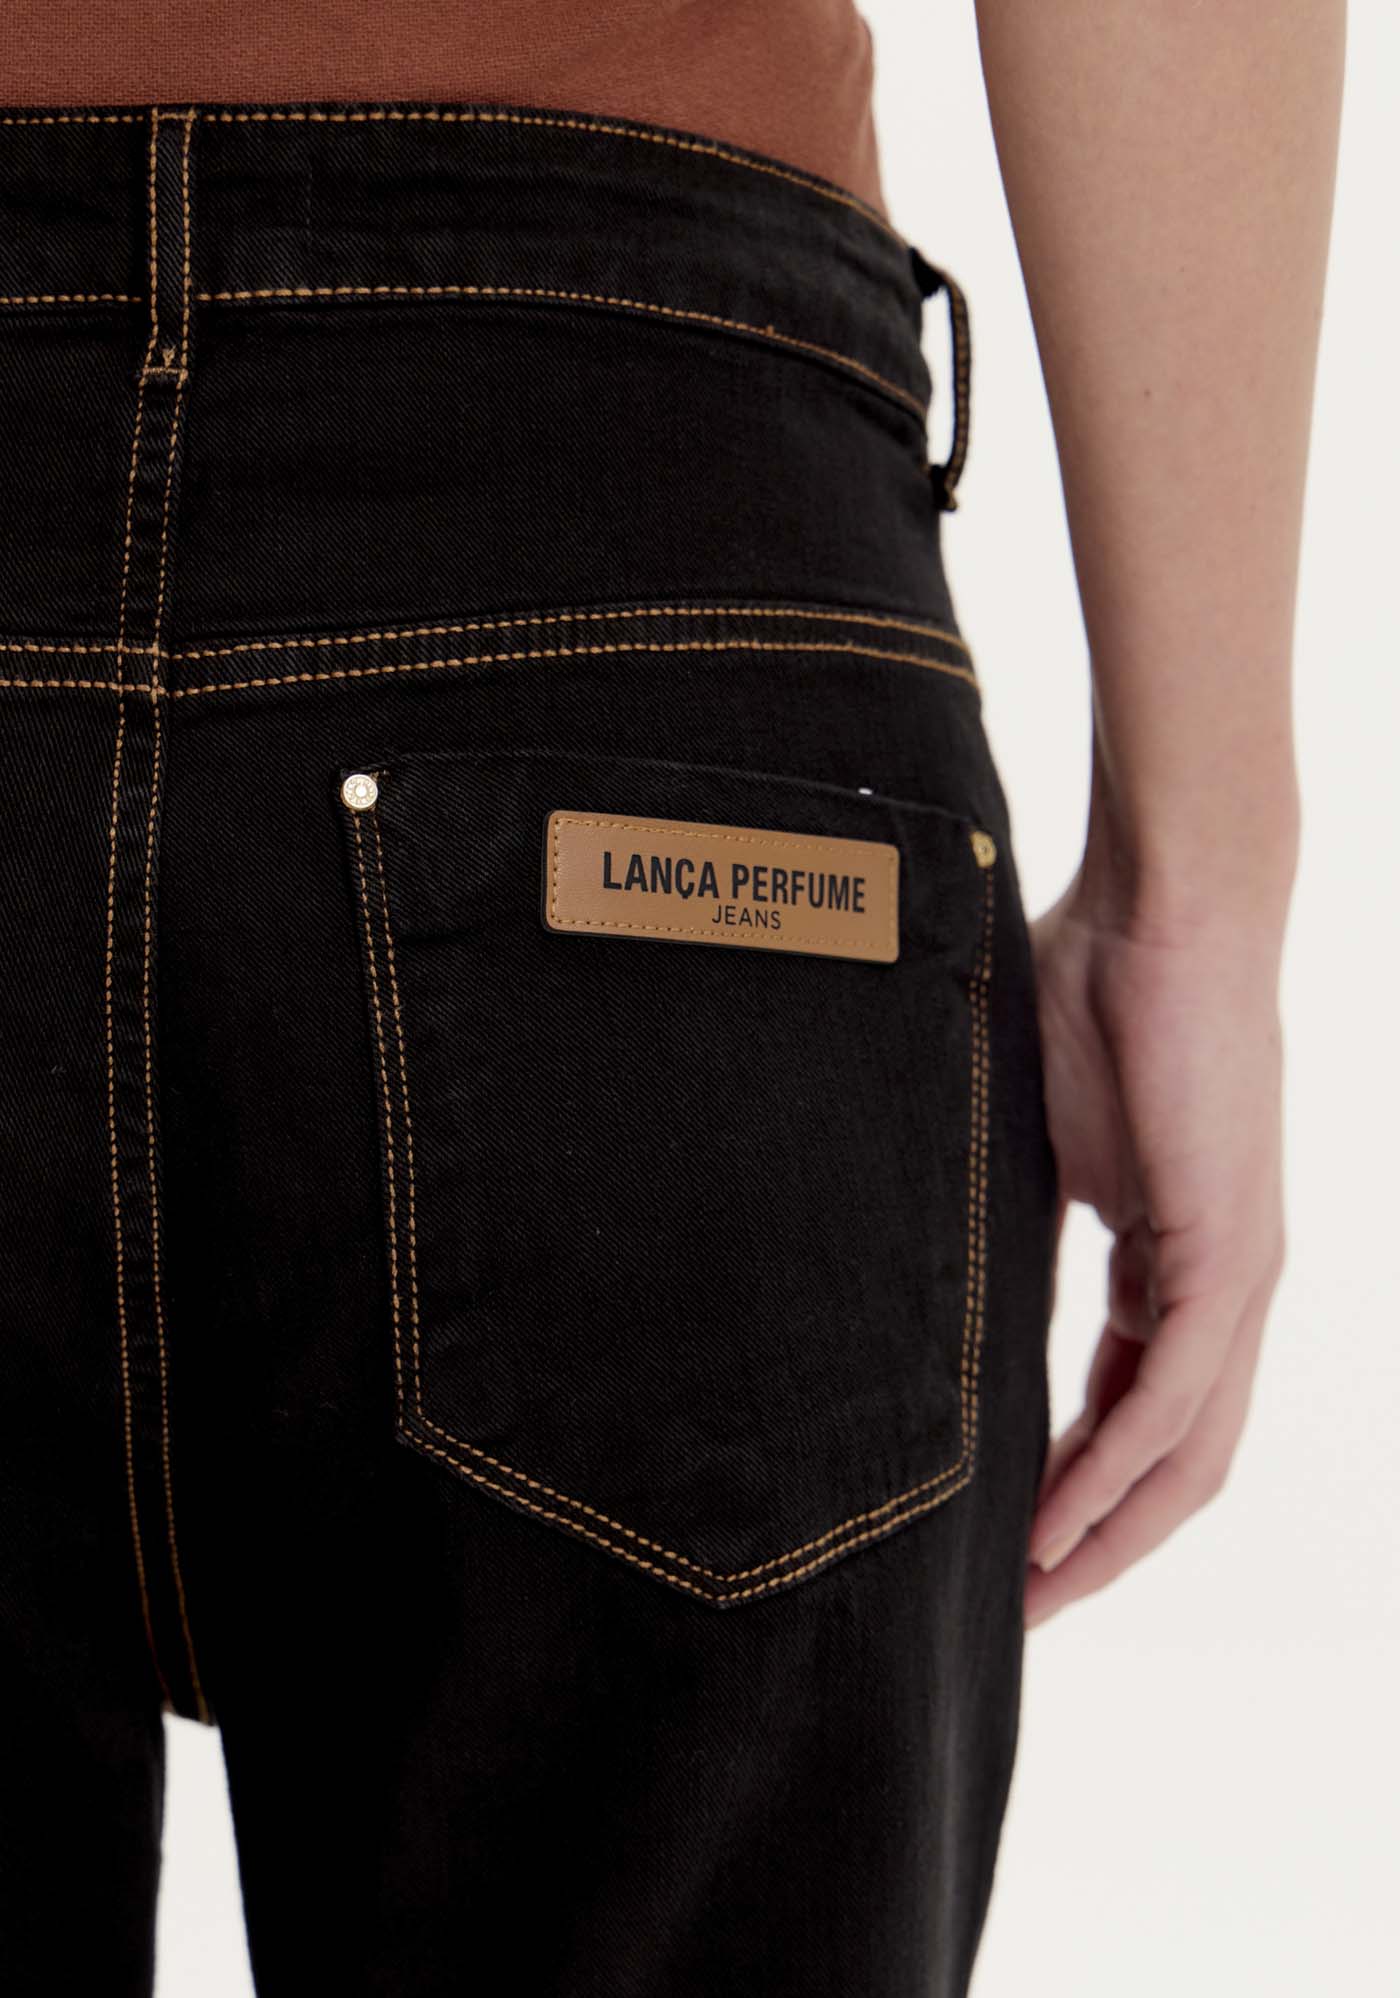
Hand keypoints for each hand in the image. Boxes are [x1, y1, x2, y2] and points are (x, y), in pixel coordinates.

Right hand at [1021, 869, 1287, 1629]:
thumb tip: (932, 1260)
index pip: (1140, 1405)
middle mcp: (1219, 1283)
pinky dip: (1117, 1472)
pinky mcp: (1225, 1254)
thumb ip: (1013, 1216)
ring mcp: (1233, 1273)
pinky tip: (1060, 1523)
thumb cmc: (1093, 991)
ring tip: (1034, 1594)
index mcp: (1174, 1256)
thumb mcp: (1037, 1137)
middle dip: (1102, 1540)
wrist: (1160, 908)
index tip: (1010, 1542)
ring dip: (1109, 1532)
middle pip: (1177, 1457)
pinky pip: (1174, 1397)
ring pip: (1186, 1450)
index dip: (1082, 1485)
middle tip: (1021, 1606)